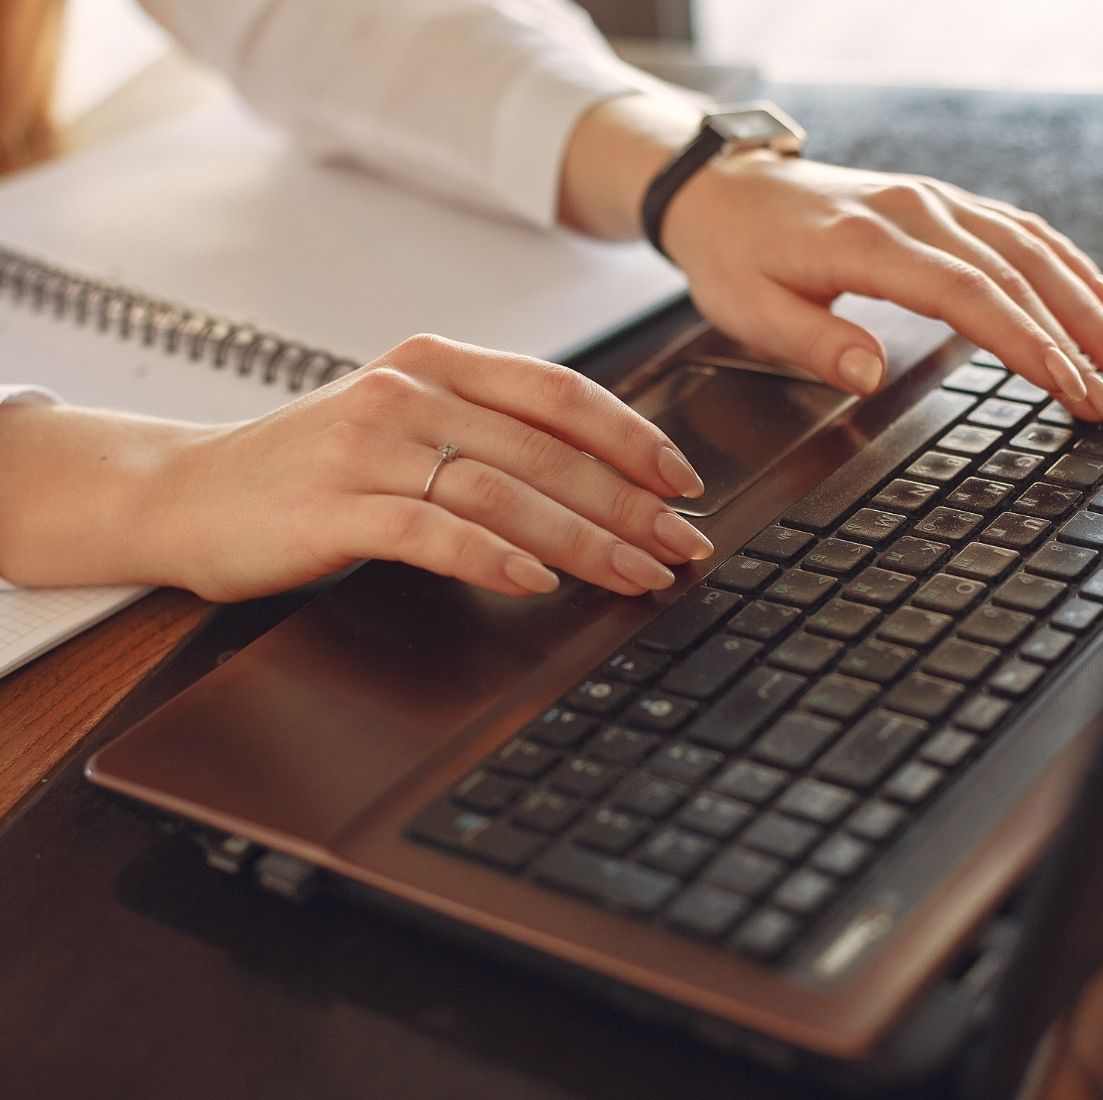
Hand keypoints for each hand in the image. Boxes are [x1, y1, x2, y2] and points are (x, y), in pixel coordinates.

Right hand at [0, 336, 712, 600]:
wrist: (184, 493)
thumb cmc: (308, 468)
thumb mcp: (402, 426)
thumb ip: (485, 434)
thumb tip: (596, 478)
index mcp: (435, 364)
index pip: (559, 393)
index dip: (632, 437)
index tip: (684, 481)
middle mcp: (408, 393)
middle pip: (546, 449)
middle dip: (630, 504)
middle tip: (684, 545)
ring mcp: (369, 446)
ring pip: (504, 489)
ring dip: (584, 538)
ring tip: (638, 575)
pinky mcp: (335, 505)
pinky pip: (431, 530)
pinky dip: (493, 556)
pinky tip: (537, 581)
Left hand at [662, 153, 1102, 423]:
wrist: (724, 190)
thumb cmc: (735, 254)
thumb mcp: (749, 310)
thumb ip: (812, 341)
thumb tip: (868, 373)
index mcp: (871, 243)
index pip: (969, 295)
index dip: (1024, 342)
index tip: (1068, 386)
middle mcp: (915, 212)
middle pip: (1015, 276)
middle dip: (1074, 340)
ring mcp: (933, 202)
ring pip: (1029, 249)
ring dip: (1084, 303)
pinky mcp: (939, 203)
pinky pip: (1016, 228)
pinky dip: (1065, 263)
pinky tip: (1098, 297)